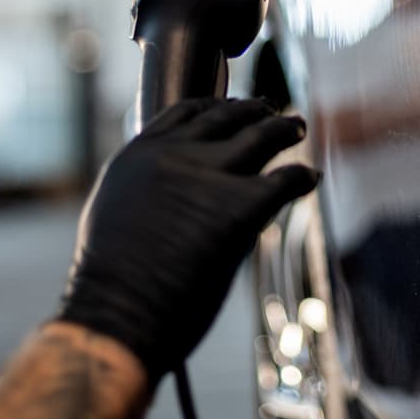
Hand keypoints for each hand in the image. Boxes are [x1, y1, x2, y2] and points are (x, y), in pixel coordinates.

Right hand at [55, 98, 317, 381]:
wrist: (116, 312)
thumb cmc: (110, 281)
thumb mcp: (113, 211)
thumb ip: (144, 185)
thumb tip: (167, 182)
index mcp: (140, 155)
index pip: (186, 111)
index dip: (216, 106)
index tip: (233, 106)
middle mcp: (174, 155)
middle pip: (227, 117)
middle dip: (253, 112)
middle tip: (272, 112)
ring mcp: (208, 176)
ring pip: (260, 136)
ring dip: (283, 129)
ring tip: (296, 128)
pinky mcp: (239, 207)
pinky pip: (284, 179)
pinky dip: (301, 176)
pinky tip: (309, 177)